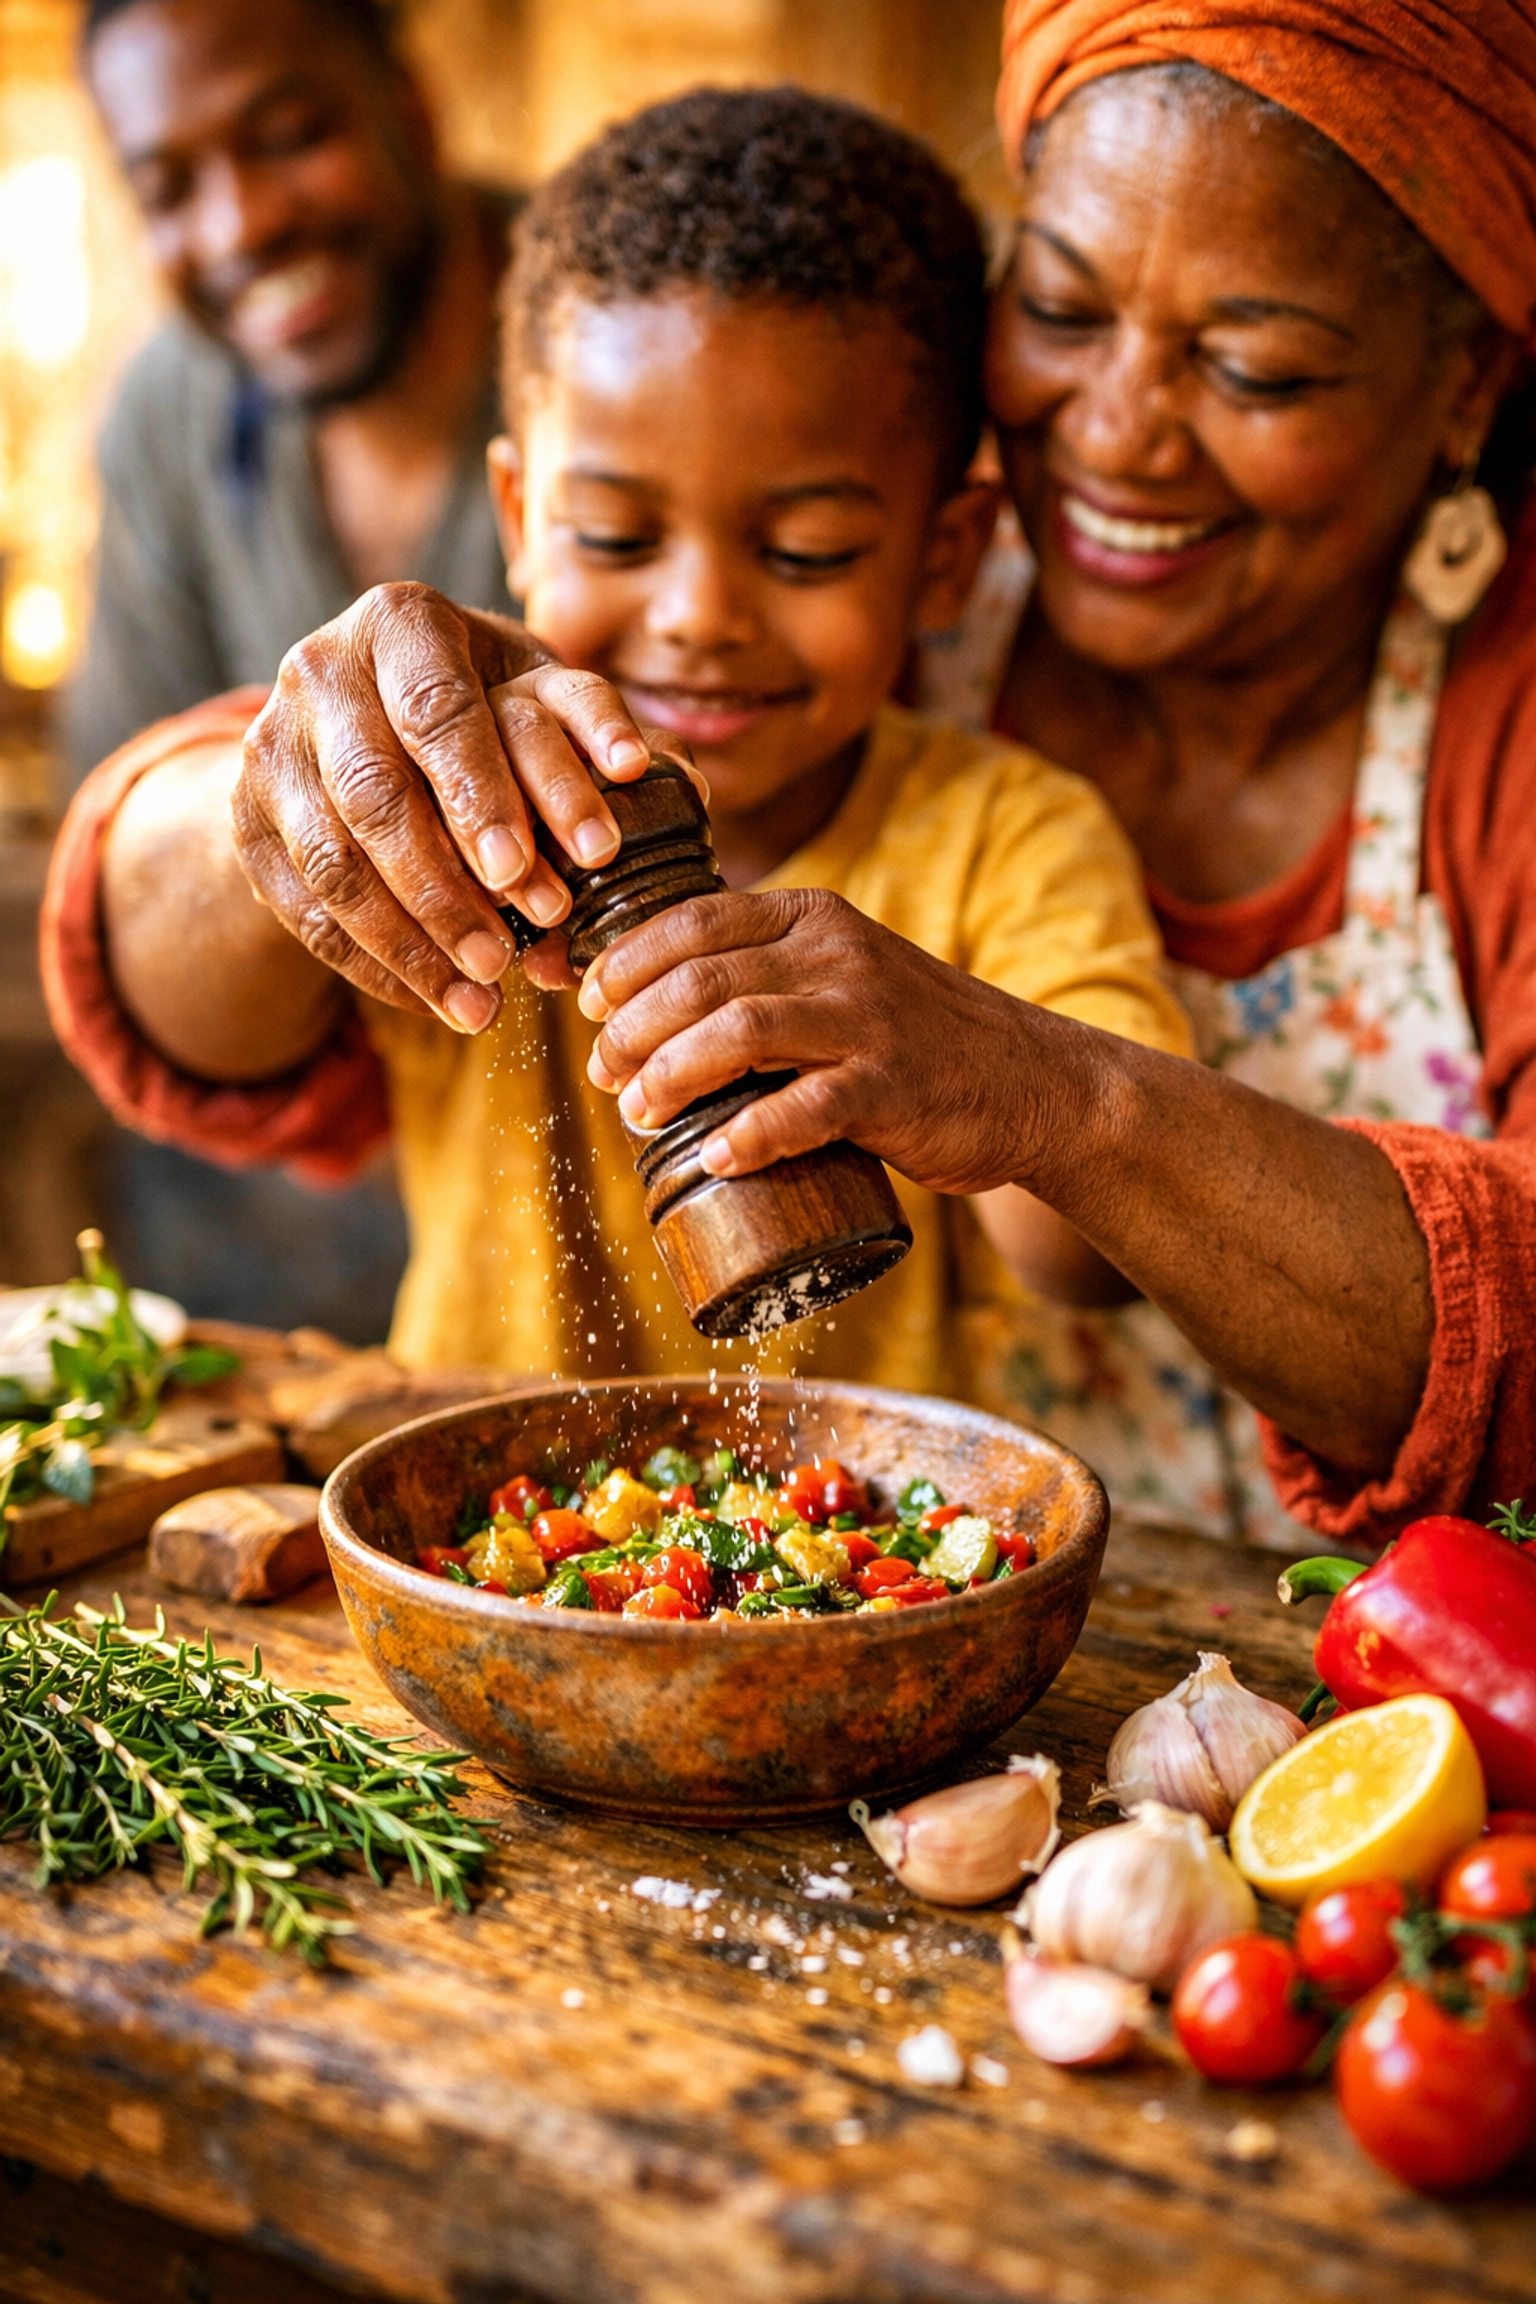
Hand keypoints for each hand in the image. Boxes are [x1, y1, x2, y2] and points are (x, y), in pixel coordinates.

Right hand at [233, 582, 652, 1030]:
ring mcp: (272, 746)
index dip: (480, 796)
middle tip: (505, 957)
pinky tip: (434, 1003)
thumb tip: (686, 792)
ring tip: (480, 1000)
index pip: (437, 711)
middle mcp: (321, 669)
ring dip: (410, 942)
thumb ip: (596, 735)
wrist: (356, 719)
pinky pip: (305, 908)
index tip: (524, 874)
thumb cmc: (482, 707)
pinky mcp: (248, 818)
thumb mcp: (535, 694)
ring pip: (333, 861)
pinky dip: (373, 965)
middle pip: (374, 792)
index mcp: (403, 622)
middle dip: (442, 886)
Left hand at [579, 886, 1067, 1193]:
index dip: (627, 962)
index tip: (590, 1005)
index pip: (695, 920)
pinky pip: (805, 1108)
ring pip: (739, 1031)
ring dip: (669, 1074)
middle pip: (701, 978)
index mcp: (816, 919)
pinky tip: (714, 1156)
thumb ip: (772, 977)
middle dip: (631, 1029)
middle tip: (603, 1073)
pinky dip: (749, 1134)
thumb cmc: (921, 1039)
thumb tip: (659, 1017)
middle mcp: (838, 957)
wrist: (1036, 1082)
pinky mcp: (892, 1088)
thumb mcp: (846, 975)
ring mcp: (867, 1021)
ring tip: (636, 1111)